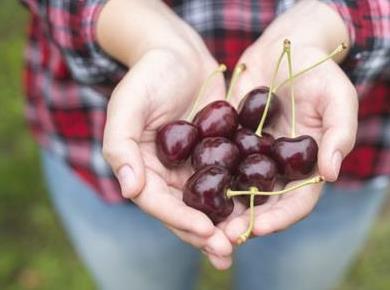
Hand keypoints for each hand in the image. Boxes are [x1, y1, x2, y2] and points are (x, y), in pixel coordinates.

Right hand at [98, 0, 232, 268]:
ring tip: (244, 239)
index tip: (205, 232)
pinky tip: (256, 209)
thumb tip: (129, 189)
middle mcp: (167, 173)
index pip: (158, 202)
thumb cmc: (149, 75)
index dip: (180, 220)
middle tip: (227, 250)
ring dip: (224, 223)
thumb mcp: (128, 105)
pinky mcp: (216, 154)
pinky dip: (240, 196)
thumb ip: (121, 145)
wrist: (178, 54)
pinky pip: (227, 179)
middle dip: (204, 233)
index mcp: (143, 167)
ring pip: (208, 202)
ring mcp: (192, 166)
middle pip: (184, 210)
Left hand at [222, 0, 357, 241]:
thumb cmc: (318, 71)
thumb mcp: (336, 98)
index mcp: (305, 166)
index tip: (258, 227)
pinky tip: (189, 188)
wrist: (285, 49)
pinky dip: (206, 178)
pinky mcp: (230, 140)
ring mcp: (252, 156)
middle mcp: (277, 167)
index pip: (296, 202)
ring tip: (202, 222)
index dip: (280, 217)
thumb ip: (338, 133)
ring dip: (220, 208)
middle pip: (262, 203)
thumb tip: (332, 173)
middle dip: (244, 222)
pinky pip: (218, 162)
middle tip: (222, 237)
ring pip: (236, 188)